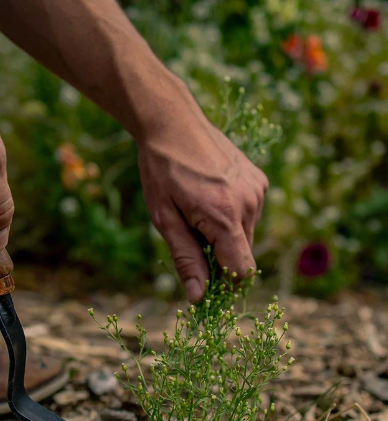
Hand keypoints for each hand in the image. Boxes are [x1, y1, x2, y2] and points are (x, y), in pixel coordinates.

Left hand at [137, 78, 267, 301]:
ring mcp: (257, 189)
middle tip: (189, 239)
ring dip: (224, 236)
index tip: (206, 287)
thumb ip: (185, 259)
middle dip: (219, 258)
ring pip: (246, 234)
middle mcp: (249, 203)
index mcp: (225, 217)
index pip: (241, 270)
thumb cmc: (162, 172)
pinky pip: (248, 213)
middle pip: (243, 254)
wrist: (172, 123)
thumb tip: (199, 297)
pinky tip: (208, 198)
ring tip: (195, 212)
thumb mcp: (164, 220)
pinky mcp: (258, 179)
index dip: (225, 286)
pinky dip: (231, 217)